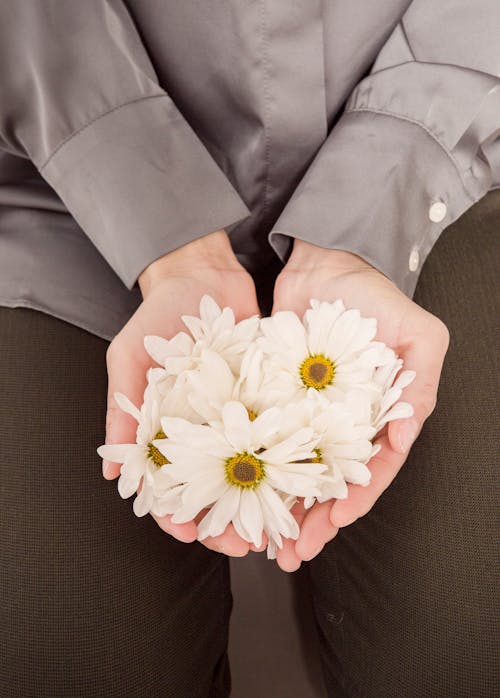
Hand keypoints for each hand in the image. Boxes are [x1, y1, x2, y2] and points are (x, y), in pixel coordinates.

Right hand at [101, 230, 265, 555]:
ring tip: (281, 525)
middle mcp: (204, 432)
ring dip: (264, 503)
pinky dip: (290, 460)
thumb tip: (113, 477)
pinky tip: (305, 481)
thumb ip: (122, 414)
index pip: (168, 487)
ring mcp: (237, 418)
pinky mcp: (267, 399)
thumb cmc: (158, 318)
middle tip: (247, 545)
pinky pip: (278, 436)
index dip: (177, 515)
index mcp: (166, 431)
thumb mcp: (130, 361)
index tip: (191, 534)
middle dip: (228, 522)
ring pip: (251, 473)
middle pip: (215, 491)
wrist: (204, 276)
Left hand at [270, 241, 448, 571]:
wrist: (318, 263)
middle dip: (317, 520)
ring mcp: (309, 415)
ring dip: (285, 508)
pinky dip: (257, 470)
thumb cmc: (371, 296)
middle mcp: (345, 423)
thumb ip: (421, 380)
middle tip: (294, 553)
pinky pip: (266, 442)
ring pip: (297, 472)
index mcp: (381, 414)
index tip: (337, 519)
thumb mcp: (417, 331)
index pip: (374, 468)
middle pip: (333, 482)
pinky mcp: (276, 402)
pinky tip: (241, 494)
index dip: (358, 497)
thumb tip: (408, 431)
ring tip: (264, 543)